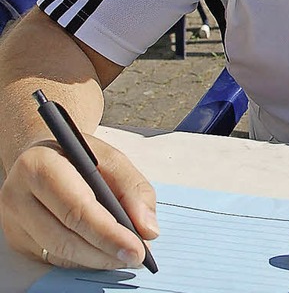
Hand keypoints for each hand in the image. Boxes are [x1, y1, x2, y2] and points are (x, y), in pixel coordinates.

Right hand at [0, 135, 158, 268]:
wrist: (44, 156)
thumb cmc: (78, 157)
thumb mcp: (110, 159)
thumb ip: (134, 189)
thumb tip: (147, 229)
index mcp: (39, 165)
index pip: (76, 207)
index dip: (108, 232)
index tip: (138, 247)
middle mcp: (18, 194)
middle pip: (66, 236)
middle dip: (106, 251)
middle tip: (137, 256)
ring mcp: (13, 221)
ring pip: (60, 253)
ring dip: (98, 259)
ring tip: (125, 255)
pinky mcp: (17, 240)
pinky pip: (54, 258)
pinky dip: (84, 259)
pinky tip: (104, 253)